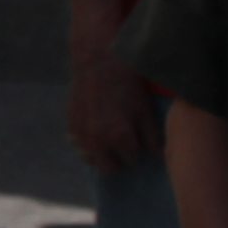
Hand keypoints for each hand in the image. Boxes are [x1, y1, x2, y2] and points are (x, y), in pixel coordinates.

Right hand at [66, 37, 151, 174]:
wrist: (96, 58)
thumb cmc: (126, 80)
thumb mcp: (144, 107)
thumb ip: (152, 135)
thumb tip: (157, 155)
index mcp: (119, 137)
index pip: (132, 161)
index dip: (138, 151)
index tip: (140, 140)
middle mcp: (97, 140)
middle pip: (109, 169)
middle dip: (119, 160)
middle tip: (126, 144)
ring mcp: (80, 134)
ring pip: (91, 160)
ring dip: (102, 154)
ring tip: (110, 138)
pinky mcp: (70, 125)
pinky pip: (79, 146)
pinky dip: (88, 143)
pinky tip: (96, 128)